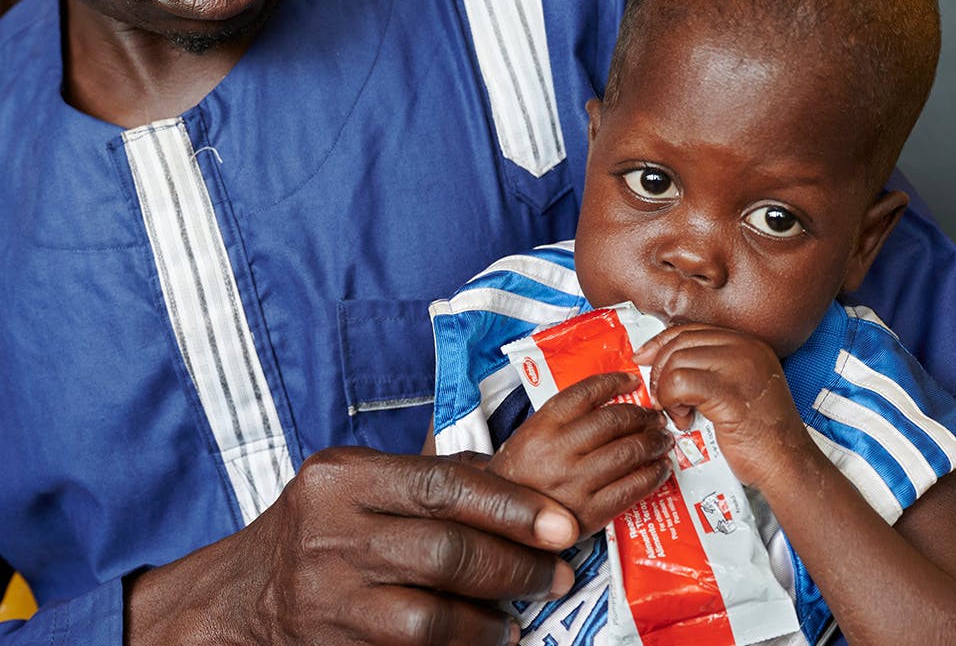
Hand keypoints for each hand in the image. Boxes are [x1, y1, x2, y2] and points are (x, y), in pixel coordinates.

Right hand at [125, 447, 579, 645]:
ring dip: (491, 620)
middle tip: (558, 575)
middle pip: (445, 553)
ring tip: (517, 616)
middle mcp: (329, 532)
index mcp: (344, 477)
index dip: (512, 508)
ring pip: (431, 617)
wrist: (241, 593)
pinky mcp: (331, 645)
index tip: (562, 525)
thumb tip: (523, 485)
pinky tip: (483, 638)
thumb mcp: (362, 483)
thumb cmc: (321, 526)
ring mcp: (325, 596)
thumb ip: (432, 479)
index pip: (443, 486)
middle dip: (516, 568)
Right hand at [488, 371, 673, 537]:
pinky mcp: (590, 513)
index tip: (631, 381)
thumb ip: (564, 418)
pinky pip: (632, 488)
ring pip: (627, 453)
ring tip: (662, 439)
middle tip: (655, 416)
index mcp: (541, 428)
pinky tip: (660, 469)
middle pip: (613, 421)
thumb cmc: (519, 476)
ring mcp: (575, 484)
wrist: (502, 520)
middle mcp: (558, 452)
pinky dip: (653, 475)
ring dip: (653, 443)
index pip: (586, 393)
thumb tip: (610, 402)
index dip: (614, 382)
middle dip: (642, 416)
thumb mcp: (529, 435)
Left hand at [637, 324, 813, 490]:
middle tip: (661, 398)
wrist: (787, 466)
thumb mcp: (736, 389)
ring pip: (676, 361)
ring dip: (667, 391)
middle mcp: (746, 349)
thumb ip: (709, 369)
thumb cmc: (760, 437)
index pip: (690, 330)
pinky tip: (686, 420)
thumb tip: (661, 359)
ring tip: (680, 413)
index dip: (661, 344)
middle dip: (660, 370)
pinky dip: (673, 403)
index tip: (644, 359)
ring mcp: (740, 368)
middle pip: (680, 342)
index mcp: (748, 344)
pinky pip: (680, 383)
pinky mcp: (730, 392)